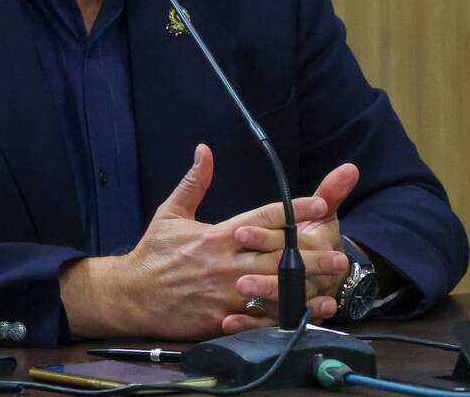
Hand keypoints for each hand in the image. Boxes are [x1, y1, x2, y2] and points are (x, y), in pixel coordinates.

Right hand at [58, 144, 340, 339]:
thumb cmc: (153, 253)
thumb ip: (194, 182)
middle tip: (341, 253)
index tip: (320, 206)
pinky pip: (257, 320)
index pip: (263, 218)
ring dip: (305, 286)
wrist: (129, 296)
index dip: (294, 211)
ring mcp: (223, 293)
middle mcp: (223, 263)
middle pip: (276, 256)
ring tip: (333, 284)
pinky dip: (284, 317)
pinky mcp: (218, 319)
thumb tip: (204, 149)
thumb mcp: (171, 213)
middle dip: (310, 254)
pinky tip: (306, 315)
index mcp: (217, 235)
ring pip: (272, 288)